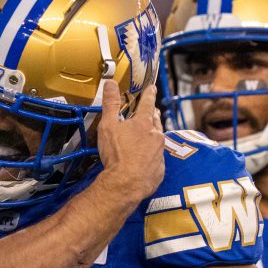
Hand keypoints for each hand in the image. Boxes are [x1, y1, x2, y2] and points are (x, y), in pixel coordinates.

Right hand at [93, 78, 164, 202]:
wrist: (127, 183)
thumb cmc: (117, 154)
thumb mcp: (108, 126)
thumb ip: (110, 104)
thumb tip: (110, 84)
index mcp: (143, 123)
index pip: (148, 103)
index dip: (149, 94)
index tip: (152, 88)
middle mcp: (155, 136)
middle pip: (156, 121)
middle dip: (154, 115)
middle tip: (153, 111)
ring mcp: (159, 153)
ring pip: (158, 140)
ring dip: (154, 136)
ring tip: (149, 135)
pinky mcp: (159, 169)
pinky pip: (157, 159)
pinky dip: (152, 156)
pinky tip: (145, 160)